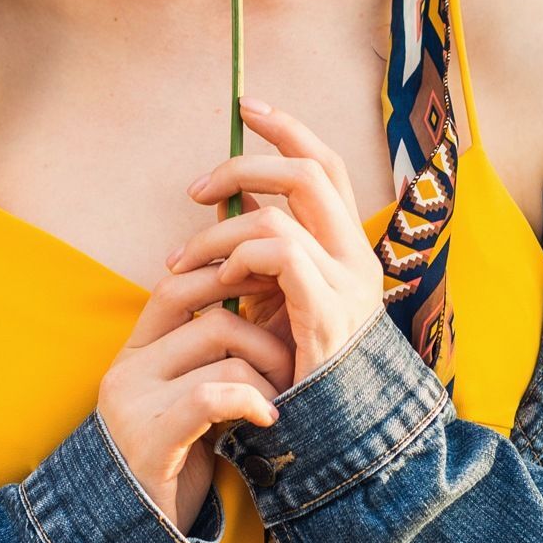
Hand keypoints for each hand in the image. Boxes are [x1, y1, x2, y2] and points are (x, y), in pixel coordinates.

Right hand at [96, 257, 294, 535]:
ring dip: (269, 378)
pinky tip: (268, 422)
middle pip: (215, 319)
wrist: (132, 532)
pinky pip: (211, 397)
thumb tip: (272, 308)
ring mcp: (134, 402)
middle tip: (292, 371)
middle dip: (268, 340)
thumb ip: (214, 357)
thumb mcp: (191, 397)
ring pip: (223, 357)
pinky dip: (251, 402)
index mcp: (136, 350)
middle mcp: (128, 368)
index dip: (229, 279)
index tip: (273, 295)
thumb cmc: (175, 459)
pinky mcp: (149, 440)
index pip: (179, 286)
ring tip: (279, 405)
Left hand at [166, 99, 385, 388]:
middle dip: (246, 163)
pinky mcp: (327, 311)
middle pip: (309, 172)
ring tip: (184, 259)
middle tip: (196, 189)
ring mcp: (348, 284)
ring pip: (281, 214)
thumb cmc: (299, 369)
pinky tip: (220, 282)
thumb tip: (236, 194)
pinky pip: (281, 254)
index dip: (288, 128)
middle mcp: (358, 256)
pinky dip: (241, 257)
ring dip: (221, 229)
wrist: (332, 435)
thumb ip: (266, 247)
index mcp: (349, 246)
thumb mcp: (279, 297)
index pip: (326, 164)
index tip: (246, 106)